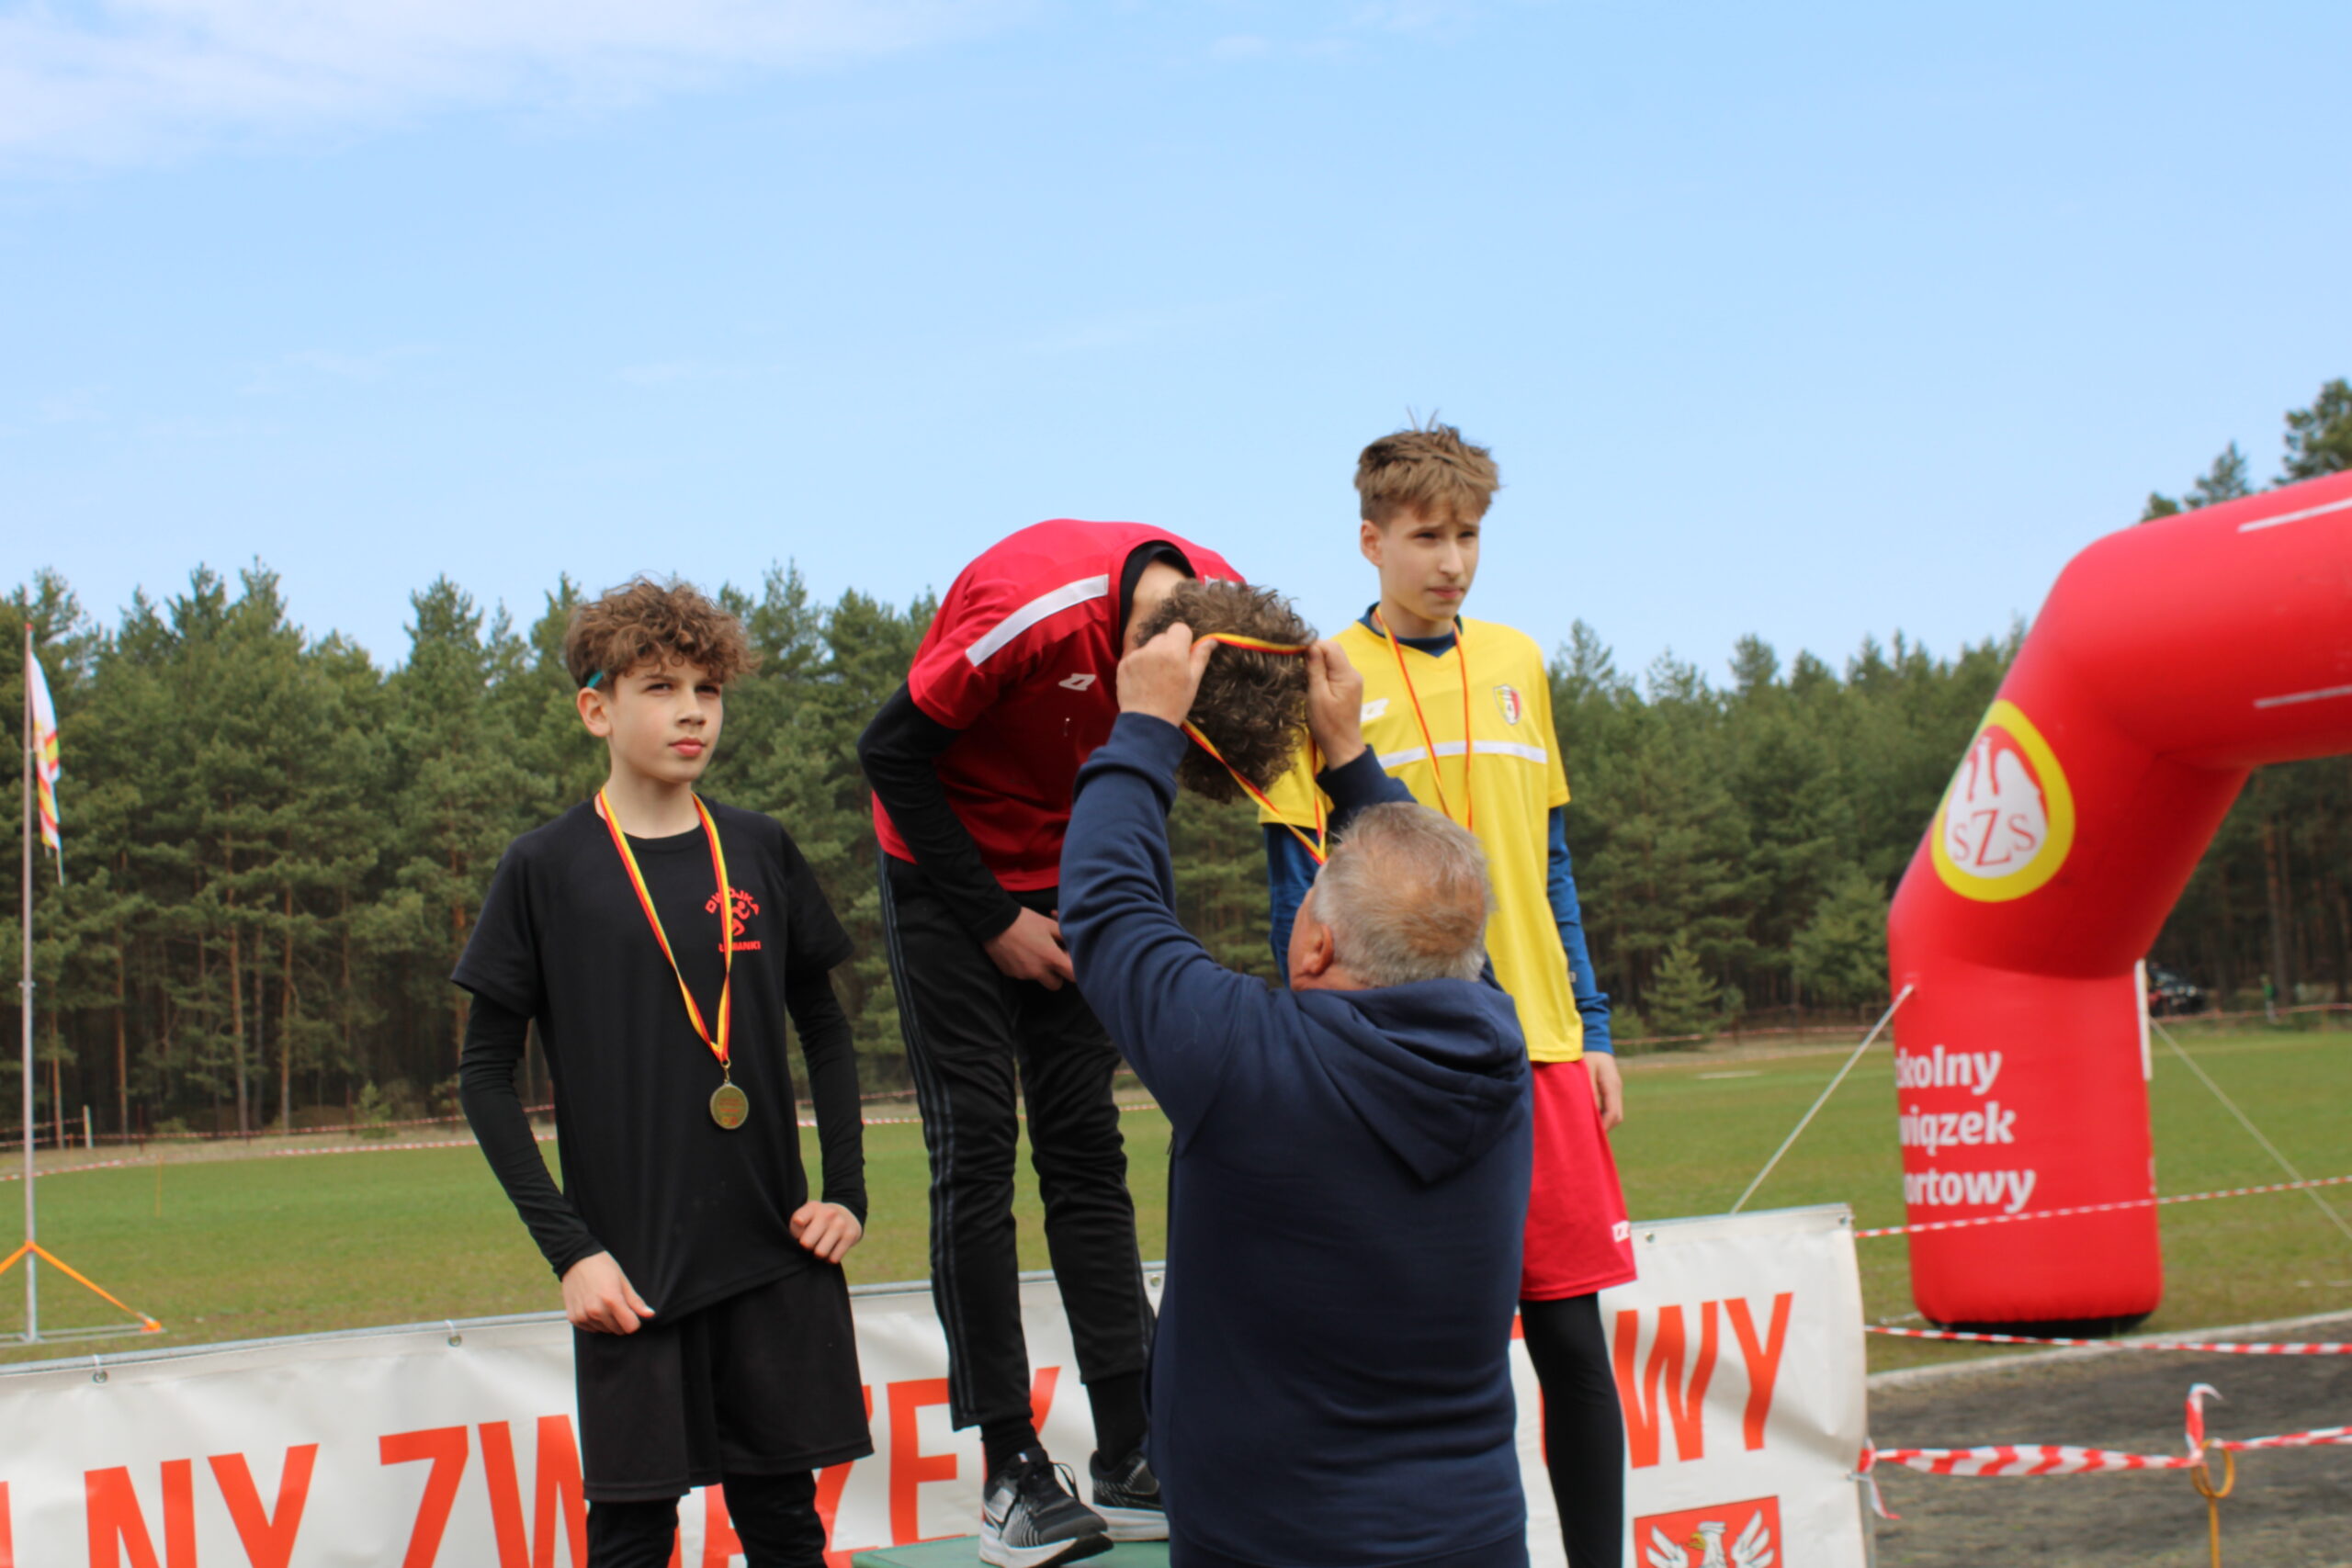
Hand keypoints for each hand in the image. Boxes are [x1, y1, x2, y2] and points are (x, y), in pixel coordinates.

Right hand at [561, 1251, 654, 1333]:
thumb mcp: (622, 1281)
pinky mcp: (573, 1318)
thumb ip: (635, 1301)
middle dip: (621, 1320)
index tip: (631, 1312)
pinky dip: (595, 1321)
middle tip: (616, 1303)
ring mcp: (583, 1315)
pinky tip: (592, 1306)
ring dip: (607, 1321)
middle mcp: (595, 1310)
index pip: (630, 1326)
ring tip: (603, 1302)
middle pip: (618, 1329)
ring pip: (605, 1330)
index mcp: (611, 1299)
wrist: (576, 1260)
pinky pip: (591, 1329)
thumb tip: (650, 1315)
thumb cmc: (602, 1267)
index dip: (634, 1320)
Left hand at [791, 1201, 864, 1263]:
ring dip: (818, 1254)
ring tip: (820, 1247)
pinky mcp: (851, 1235)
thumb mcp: (807, 1216)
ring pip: (820, 1253)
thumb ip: (797, 1227)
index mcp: (813, 1207)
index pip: (797, 1222)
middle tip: (811, 1243)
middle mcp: (828, 1213)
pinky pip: (834, 1258)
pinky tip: (831, 1250)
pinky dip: (830, 1258)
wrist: (847, 1214)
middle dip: (807, 1247)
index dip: (795, 1234)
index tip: (800, 1233)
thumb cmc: (819, 1220)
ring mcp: (841, 1224)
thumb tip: (802, 1245)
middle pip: (806, 1243)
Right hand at [983, 906, 1074, 989]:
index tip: (1066, 957)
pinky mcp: (1010, 973)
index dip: (1073, 968)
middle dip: (1056, 975)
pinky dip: (1025, 967)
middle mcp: (1038, 971)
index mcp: (1051, 958)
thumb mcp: (1049, 924)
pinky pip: (1023, 974)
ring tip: (1033, 951)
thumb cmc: (1025, 921)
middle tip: (1051, 959)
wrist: (996, 922)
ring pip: (1038, 979)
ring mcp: (1023, 974)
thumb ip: (1065, 937)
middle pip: (1056, 985)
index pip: (1073, 976)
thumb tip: (1072, 946)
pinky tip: (1020, 951)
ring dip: (1040, 970)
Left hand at [1116, 620, 1214, 726]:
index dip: (1183, 640)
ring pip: (1149, 647)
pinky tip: (1143, 682)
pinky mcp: (1123, 664)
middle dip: (1168, 648)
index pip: (1179, 627)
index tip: (1183, 655)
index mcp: (1173, 651)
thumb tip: (1212, 640)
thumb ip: (1201, 656)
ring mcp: (1135, 656)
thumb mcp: (1193, 681)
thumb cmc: (1175, 704)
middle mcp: (1153, 649)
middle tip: (1170, 671)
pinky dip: (1140, 665)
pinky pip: (1135, 656)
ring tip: (1155, 679)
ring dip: (1153, 656)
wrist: (1146, 722)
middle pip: (1163, 637)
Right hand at [1305, 640, 1366, 769]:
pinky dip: (1322, 671)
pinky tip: (1312, 681)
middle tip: (1298, 665)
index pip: (1331, 647)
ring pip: (1333, 660)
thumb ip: (1315, 670)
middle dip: (1314, 653)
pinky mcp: (1347, 687)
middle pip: (1333, 651)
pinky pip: (1334, 670)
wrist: (1342, 746)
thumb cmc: (1327, 725)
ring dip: (1317, 663)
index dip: (1313, 646)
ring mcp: (1351, 680)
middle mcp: (1353, 674)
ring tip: (1303, 674)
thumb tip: (1310, 646)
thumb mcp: (1317, 696)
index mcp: (1347, 675)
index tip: (1296, 655)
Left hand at [1587, 1051, 1624, 1131]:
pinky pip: (1609, 1106)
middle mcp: (1616, 1088)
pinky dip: (1601, 1114)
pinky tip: (1588, 1115)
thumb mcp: (1585, 1072)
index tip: (1590, 1135)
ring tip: (1587, 1128)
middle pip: (1616, 1116)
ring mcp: (1615, 1088)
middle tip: (1587, 1135)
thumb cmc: (1586, 1054)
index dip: (1603, 1127)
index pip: (1613, 1113)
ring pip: (1614, 1112)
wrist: (1594, 1039)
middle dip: (1604, 1127)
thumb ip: (1589, 1091)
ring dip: (1603, 1121)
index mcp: (1612, 1085)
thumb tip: (1590, 1112)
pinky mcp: (1610, 1088)